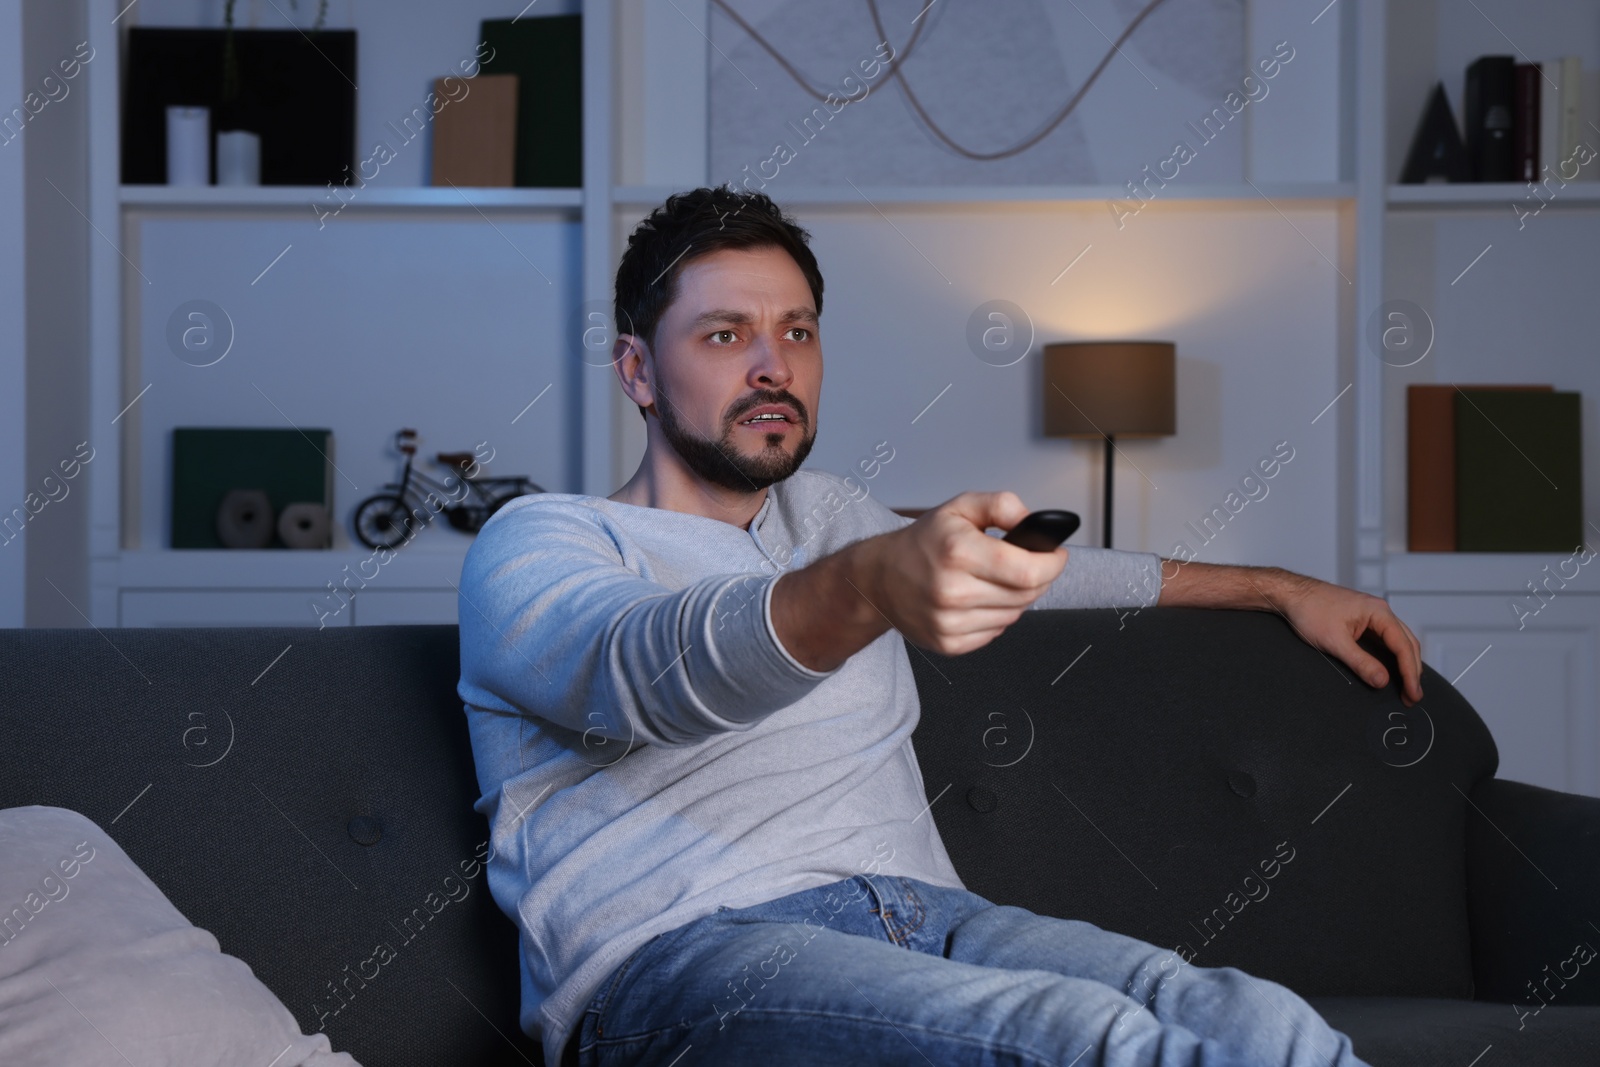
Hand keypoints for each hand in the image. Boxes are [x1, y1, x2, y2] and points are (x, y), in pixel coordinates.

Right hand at [861, 491, 1067, 655]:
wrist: (879, 579)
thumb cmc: (922, 543)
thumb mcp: (960, 507)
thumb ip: (1001, 505)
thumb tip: (1034, 522)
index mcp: (958, 553)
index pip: (1030, 570)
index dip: (1053, 563)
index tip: (1056, 555)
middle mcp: (953, 591)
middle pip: (1027, 595)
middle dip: (1038, 577)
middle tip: (1028, 564)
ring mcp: (950, 622)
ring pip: (1015, 614)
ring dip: (1017, 597)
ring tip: (998, 580)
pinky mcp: (949, 644)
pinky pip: (996, 632)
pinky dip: (998, 615)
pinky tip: (981, 599)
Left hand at [1275, 574, 1423, 704]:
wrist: (1291, 594)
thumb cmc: (1309, 610)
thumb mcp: (1334, 641)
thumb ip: (1360, 662)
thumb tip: (1383, 681)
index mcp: (1379, 612)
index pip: (1404, 646)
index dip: (1410, 673)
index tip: (1413, 694)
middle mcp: (1380, 611)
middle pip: (1407, 643)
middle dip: (1412, 671)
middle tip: (1413, 696)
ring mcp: (1372, 615)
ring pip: (1398, 641)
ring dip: (1405, 664)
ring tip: (1407, 687)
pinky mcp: (1363, 620)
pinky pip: (1385, 640)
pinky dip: (1392, 656)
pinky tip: (1392, 669)